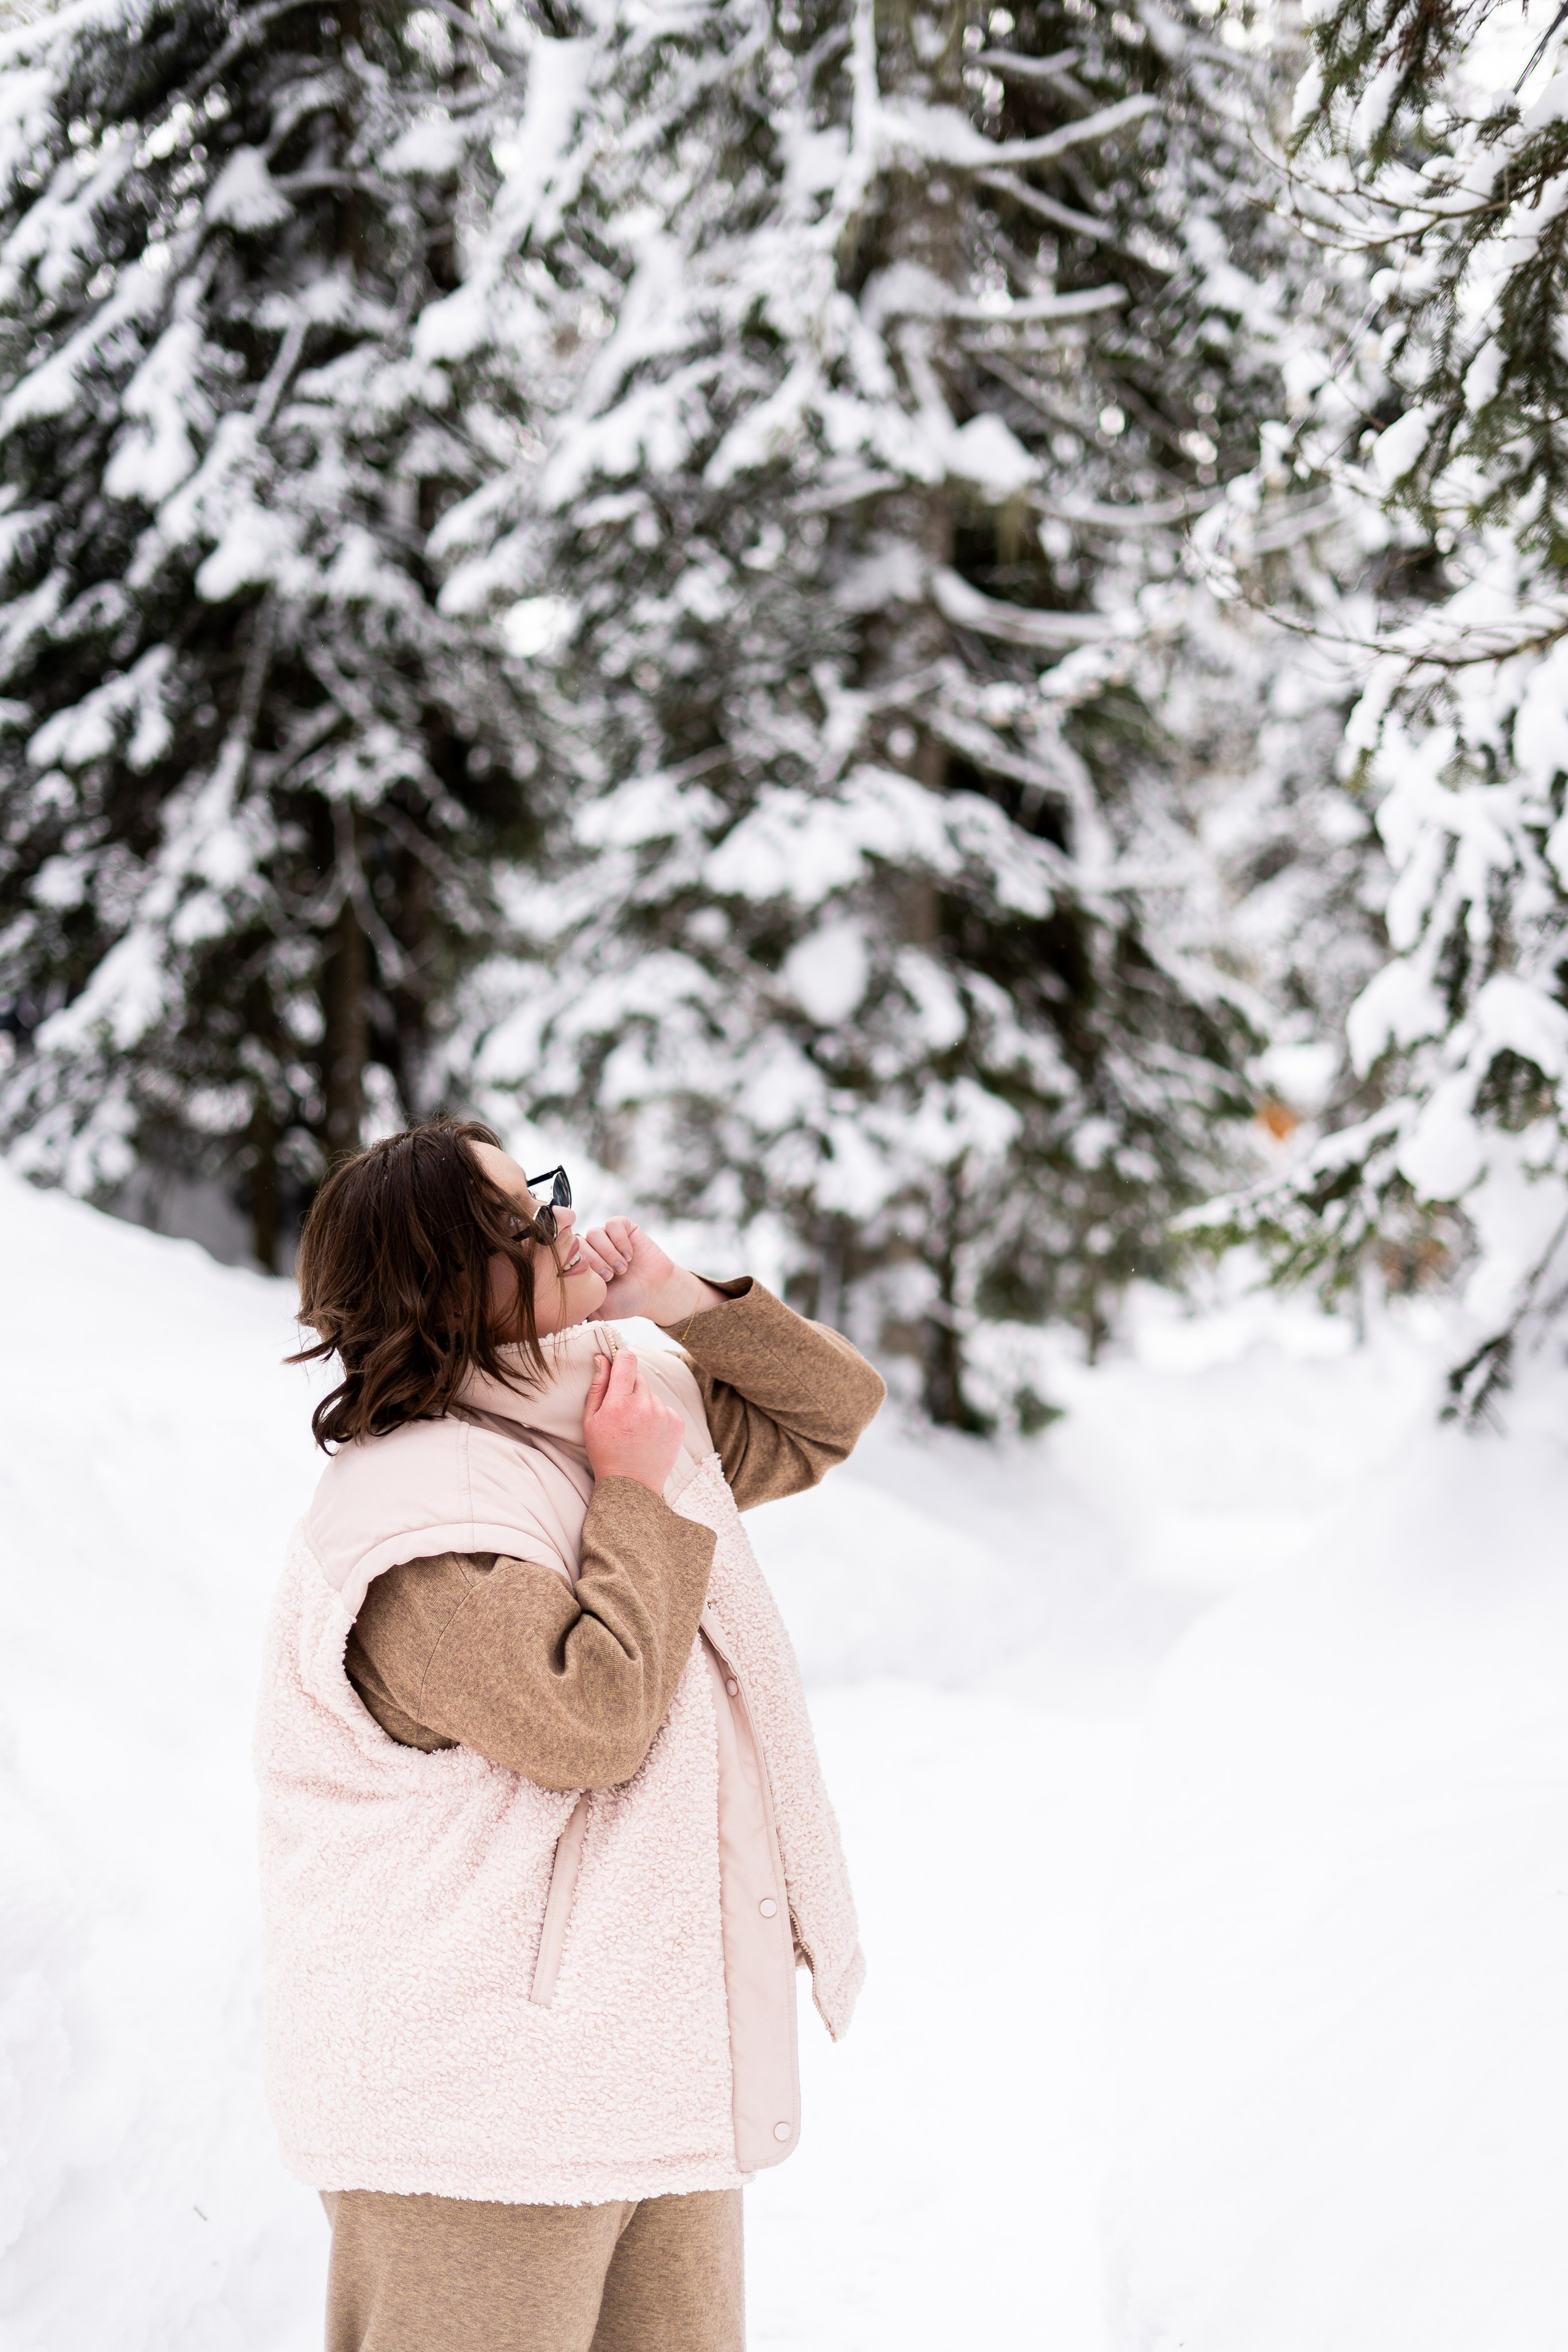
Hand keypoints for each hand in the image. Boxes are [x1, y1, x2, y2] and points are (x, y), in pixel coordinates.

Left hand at [576, 1217, 719, 1327]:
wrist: (654, 1293)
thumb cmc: (625, 1301)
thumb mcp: (596, 1307)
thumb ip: (577, 1302)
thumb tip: (554, 1308)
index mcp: (581, 1264)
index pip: (567, 1255)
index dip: (580, 1266)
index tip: (598, 1281)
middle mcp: (592, 1248)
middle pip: (579, 1242)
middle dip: (596, 1261)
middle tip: (611, 1277)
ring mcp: (607, 1237)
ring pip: (595, 1233)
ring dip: (609, 1253)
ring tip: (622, 1268)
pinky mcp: (624, 1228)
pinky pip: (613, 1224)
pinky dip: (621, 1240)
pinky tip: (630, 1255)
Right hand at [582, 1349, 685, 1493]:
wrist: (631, 1484)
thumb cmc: (605, 1452)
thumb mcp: (591, 1420)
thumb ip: (598, 1386)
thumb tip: (602, 1358)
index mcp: (620, 1403)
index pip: (627, 1361)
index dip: (621, 1358)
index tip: (617, 1364)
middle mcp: (645, 1405)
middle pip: (638, 1377)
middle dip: (628, 1388)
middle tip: (621, 1411)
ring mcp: (664, 1414)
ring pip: (651, 1395)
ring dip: (643, 1403)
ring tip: (635, 1428)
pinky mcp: (677, 1423)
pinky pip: (664, 1408)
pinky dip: (656, 1416)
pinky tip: (647, 1434)